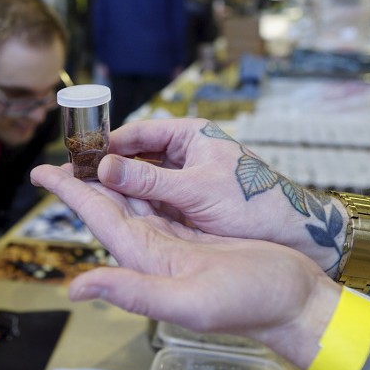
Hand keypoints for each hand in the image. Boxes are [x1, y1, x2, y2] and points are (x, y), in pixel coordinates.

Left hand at [30, 161, 337, 362]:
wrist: (294, 301)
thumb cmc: (249, 302)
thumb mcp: (187, 301)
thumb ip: (132, 292)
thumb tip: (75, 289)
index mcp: (143, 258)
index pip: (96, 217)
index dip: (68, 193)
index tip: (41, 171)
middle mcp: (152, 247)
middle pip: (108, 204)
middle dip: (83, 179)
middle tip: (63, 151)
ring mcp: (174, 239)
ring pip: (133, 199)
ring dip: (110, 176)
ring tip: (90, 153)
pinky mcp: (196, 233)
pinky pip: (161, 200)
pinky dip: (145, 181)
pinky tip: (137, 169)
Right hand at [88, 118, 339, 270]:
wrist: (294, 236)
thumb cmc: (255, 204)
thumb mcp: (197, 191)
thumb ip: (148, 180)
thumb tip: (103, 166)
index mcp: (191, 134)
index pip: (136, 133)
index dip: (105, 145)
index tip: (77, 157)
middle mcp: (185, 151)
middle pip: (135, 155)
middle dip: (108, 167)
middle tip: (74, 179)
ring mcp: (185, 176)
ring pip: (141, 178)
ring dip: (119, 187)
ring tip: (87, 196)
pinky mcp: (188, 200)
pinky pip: (152, 198)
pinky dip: (135, 205)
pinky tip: (115, 213)